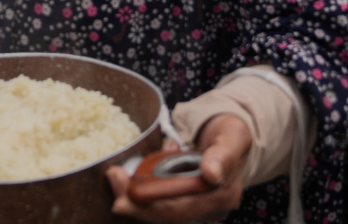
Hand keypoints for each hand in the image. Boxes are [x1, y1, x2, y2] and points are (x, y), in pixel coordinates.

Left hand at [104, 113, 250, 222]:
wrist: (231, 134)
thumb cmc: (232, 132)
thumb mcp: (233, 136)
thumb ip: (223, 154)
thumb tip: (211, 174)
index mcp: (222, 196)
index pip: (182, 210)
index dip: (150, 208)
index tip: (122, 199)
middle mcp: (209, 207)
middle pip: (167, 214)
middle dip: (136, 203)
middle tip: (113, 179)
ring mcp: (197, 204)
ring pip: (159, 208)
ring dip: (136, 195)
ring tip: (117, 176)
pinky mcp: (185, 197)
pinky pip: (159, 198)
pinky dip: (144, 186)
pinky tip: (135, 172)